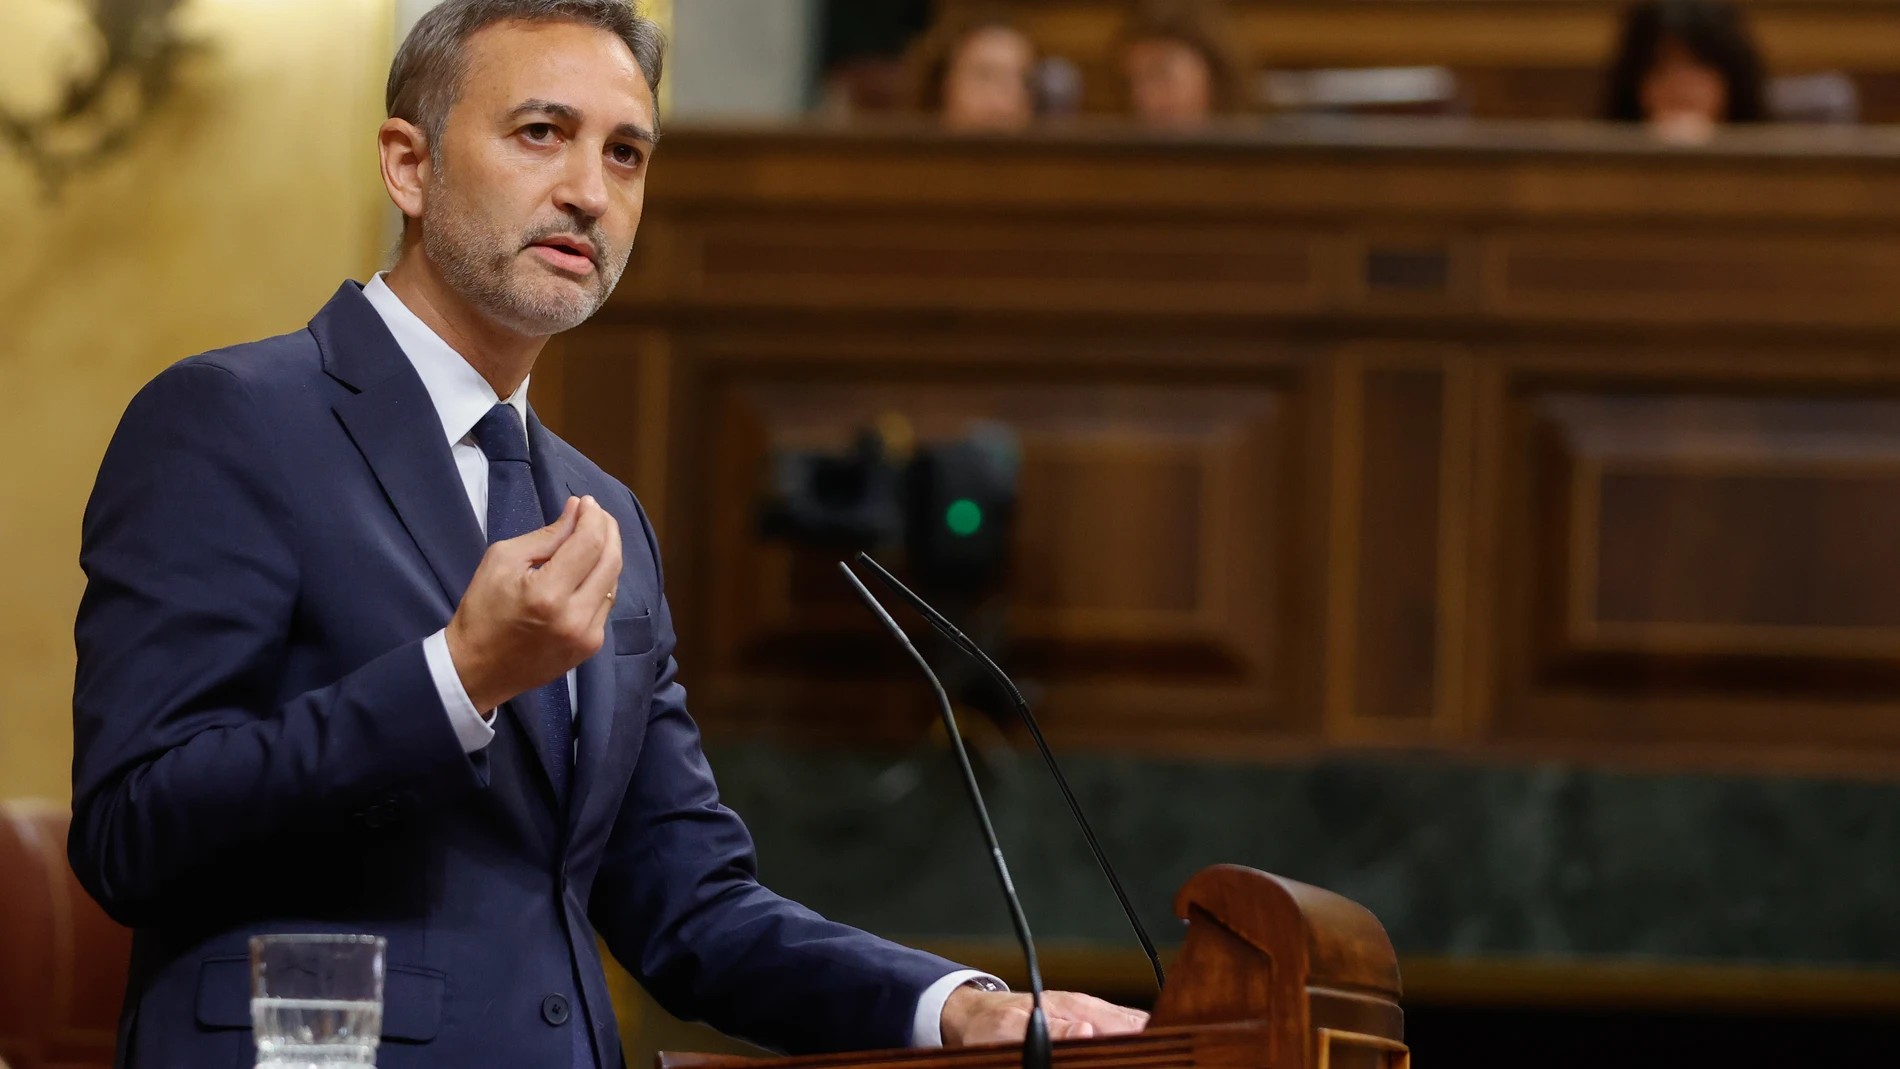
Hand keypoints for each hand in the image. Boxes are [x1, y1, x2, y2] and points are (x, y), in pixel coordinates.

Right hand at [445, 495, 622, 712]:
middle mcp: (575, 617)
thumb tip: (576, 511)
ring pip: (613, 582)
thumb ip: (546, 536)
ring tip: (593, 536)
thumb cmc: (483, 611)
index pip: (589, 544)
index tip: (587, 502)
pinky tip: (588, 568)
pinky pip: (606, 604)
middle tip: (597, 514)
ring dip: (608, 554)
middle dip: (608, 530)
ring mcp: (587, 636)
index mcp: (548, 594)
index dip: (593, 518)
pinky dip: (602, 580)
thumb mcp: (502, 561)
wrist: (477, 669)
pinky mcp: (590, 648)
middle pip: (611, 561)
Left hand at [941, 987, 1147, 1046]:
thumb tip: (1088, 1031)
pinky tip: (1130, 1054)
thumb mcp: (1012, 1029)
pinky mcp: (1084, 1027)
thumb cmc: (992, 1023)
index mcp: (1076, 1008)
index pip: (1126, 1023)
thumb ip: (1052, 1031)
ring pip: (1129, 1027)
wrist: (977, 1014)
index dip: (1144, 1039)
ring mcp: (1089, 1016)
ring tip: (1147, 1057)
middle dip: (1147, 1043)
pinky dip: (1126, 1043)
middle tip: (1153, 1059)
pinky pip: (1116, 1032)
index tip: (1151, 1055)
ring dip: (1139, 1043)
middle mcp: (1088, 1010)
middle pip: (1136, 1024)